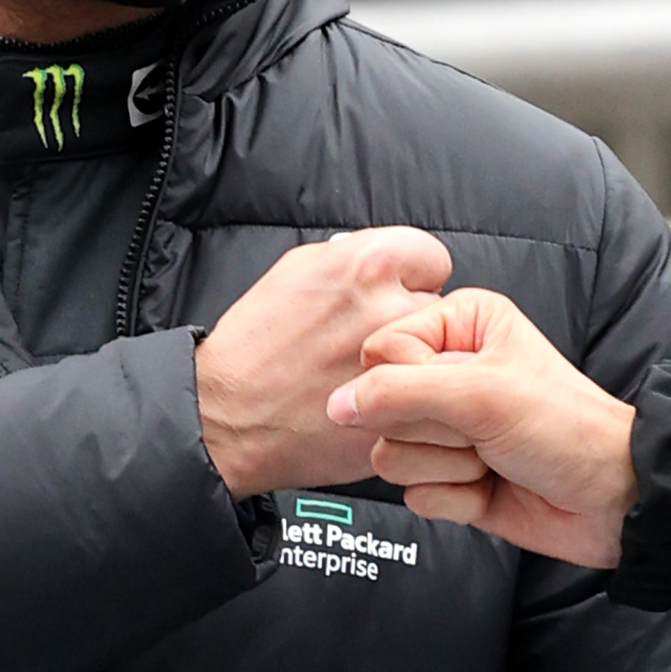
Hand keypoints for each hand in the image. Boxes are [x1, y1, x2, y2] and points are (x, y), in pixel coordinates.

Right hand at [194, 229, 456, 494]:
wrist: (229, 414)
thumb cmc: (257, 344)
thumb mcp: (299, 270)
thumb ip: (354, 257)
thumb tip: (389, 257)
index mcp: (368, 263)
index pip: (433, 257)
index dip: (414, 278)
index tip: (398, 295)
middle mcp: (388, 306)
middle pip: (440, 307)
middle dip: (416, 321)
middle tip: (380, 339)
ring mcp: (398, 363)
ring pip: (439, 357)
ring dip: (418, 364)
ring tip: (377, 372)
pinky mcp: (400, 410)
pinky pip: (427, 401)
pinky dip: (410, 404)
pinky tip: (376, 403)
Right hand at [342, 286, 639, 570]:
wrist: (612, 500)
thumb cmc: (565, 429)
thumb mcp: (480, 394)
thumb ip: (398, 393)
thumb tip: (335, 406)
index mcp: (459, 326)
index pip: (381, 351)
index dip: (409, 383)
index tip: (461, 395)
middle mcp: (447, 373)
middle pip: (380, 408)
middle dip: (434, 432)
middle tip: (485, 432)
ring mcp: (447, 430)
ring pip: (390, 455)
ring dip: (445, 468)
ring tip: (493, 460)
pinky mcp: (449, 480)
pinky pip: (412, 494)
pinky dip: (454, 499)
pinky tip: (492, 489)